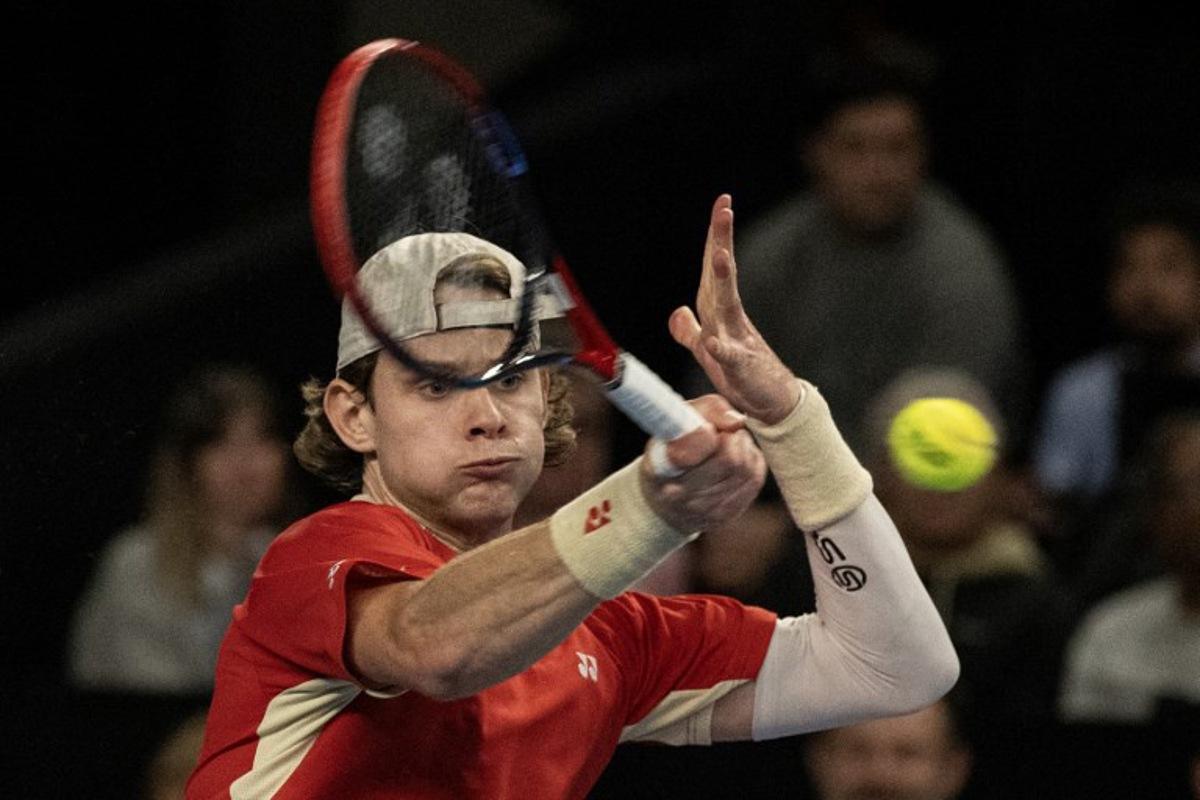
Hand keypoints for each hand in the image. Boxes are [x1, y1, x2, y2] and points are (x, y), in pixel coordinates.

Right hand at [640, 394, 765, 531]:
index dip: (704, 436)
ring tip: (728, 444)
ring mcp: (705, 510)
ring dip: (742, 448)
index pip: (690, 453)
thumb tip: (737, 421)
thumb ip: (706, 410)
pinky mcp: (726, 515)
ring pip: (745, 468)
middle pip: (729, 460)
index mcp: (660, 469)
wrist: (664, 502)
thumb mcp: (676, 421)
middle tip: (721, 432)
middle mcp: (680, 495)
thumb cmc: (670, 450)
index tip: (707, 430)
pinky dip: (750, 463)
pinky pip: (754, 480)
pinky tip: (737, 458)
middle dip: (731, 437)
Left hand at [669, 194, 799, 424]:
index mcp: (718, 310)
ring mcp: (736, 339)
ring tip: (718, 254)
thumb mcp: (709, 351)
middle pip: (721, 273)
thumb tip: (677, 311)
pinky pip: (729, 357)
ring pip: (726, 305)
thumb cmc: (742, 374)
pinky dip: (721, 348)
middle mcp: (728, 318)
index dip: (713, 235)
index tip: (722, 201)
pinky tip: (713, 339)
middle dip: (720, 240)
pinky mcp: (740, 368)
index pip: (711, 267)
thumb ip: (690, 331)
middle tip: (724, 208)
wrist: (772, 404)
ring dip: (723, 280)